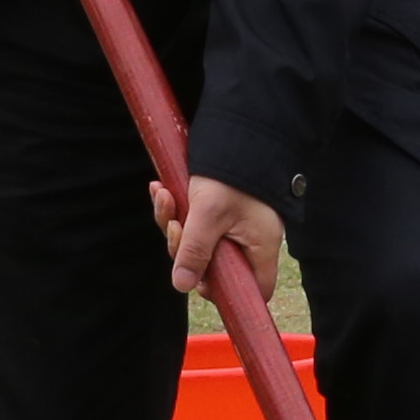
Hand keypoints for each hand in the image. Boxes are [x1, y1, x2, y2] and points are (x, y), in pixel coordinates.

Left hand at [152, 175, 286, 311]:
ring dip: (173, 221)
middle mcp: (248, 239)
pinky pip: (190, 219)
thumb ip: (195, 251)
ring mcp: (232, 224)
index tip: (199, 278)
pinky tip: (160, 189)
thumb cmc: (231, 174)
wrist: (237, 129)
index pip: (254, 288)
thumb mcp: (209, 214)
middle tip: (175, 224)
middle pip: (213, 265)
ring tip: (164, 196)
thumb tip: (181, 286)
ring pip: (195, 240)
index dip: (226, 291)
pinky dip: (174, 206)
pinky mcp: (215, 208)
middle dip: (184, 246)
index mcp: (259, 247)